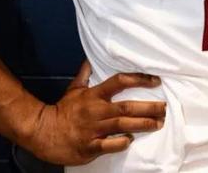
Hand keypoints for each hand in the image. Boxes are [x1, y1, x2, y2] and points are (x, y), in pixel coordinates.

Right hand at [26, 61, 166, 165]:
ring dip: (142, 124)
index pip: (120, 82)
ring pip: (123, 125)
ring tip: (158, 123)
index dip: (139, 79)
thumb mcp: (73, 90)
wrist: (43, 132)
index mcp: (94, 95)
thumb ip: (84, 75)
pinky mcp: (90, 146)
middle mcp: (97, 110)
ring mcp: (94, 129)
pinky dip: (122, 142)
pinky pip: (110, 145)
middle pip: (127, 107)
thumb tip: (90, 61)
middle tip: (164, 108)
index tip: (155, 80)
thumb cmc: (62, 110)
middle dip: (148, 107)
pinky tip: (131, 140)